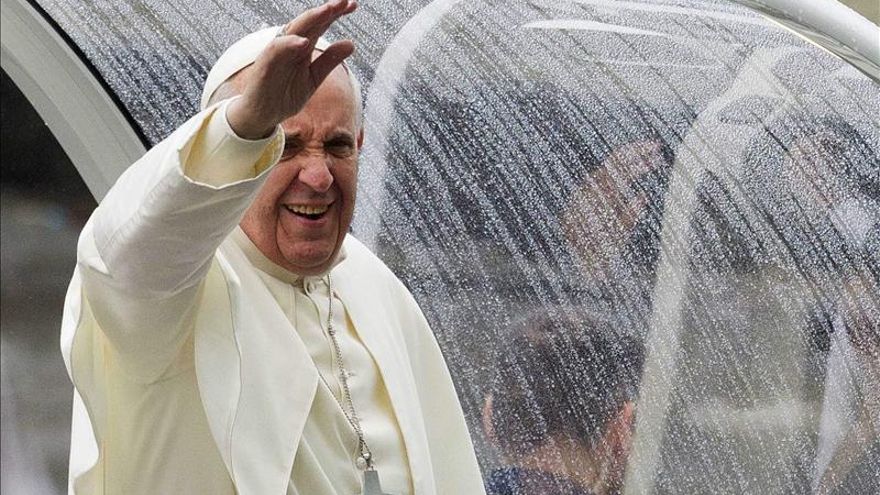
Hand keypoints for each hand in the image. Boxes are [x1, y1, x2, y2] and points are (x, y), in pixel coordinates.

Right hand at [227, 0, 357, 138]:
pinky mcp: (265, 66)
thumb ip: (329, 61)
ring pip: (293, 31)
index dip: (336, 14)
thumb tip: (351, 43)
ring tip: (328, 11)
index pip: (320, 25)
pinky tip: (304, 42)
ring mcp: (277, 54)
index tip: (352, 5)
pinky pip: (276, 51)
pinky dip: (289, 44)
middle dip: (326, 10)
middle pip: (310, 23)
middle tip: (343, 0)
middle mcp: (290, 46)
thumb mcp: (313, 78)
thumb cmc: (284, 95)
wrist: (262, 115)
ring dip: (311, 19)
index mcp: (302, 47)